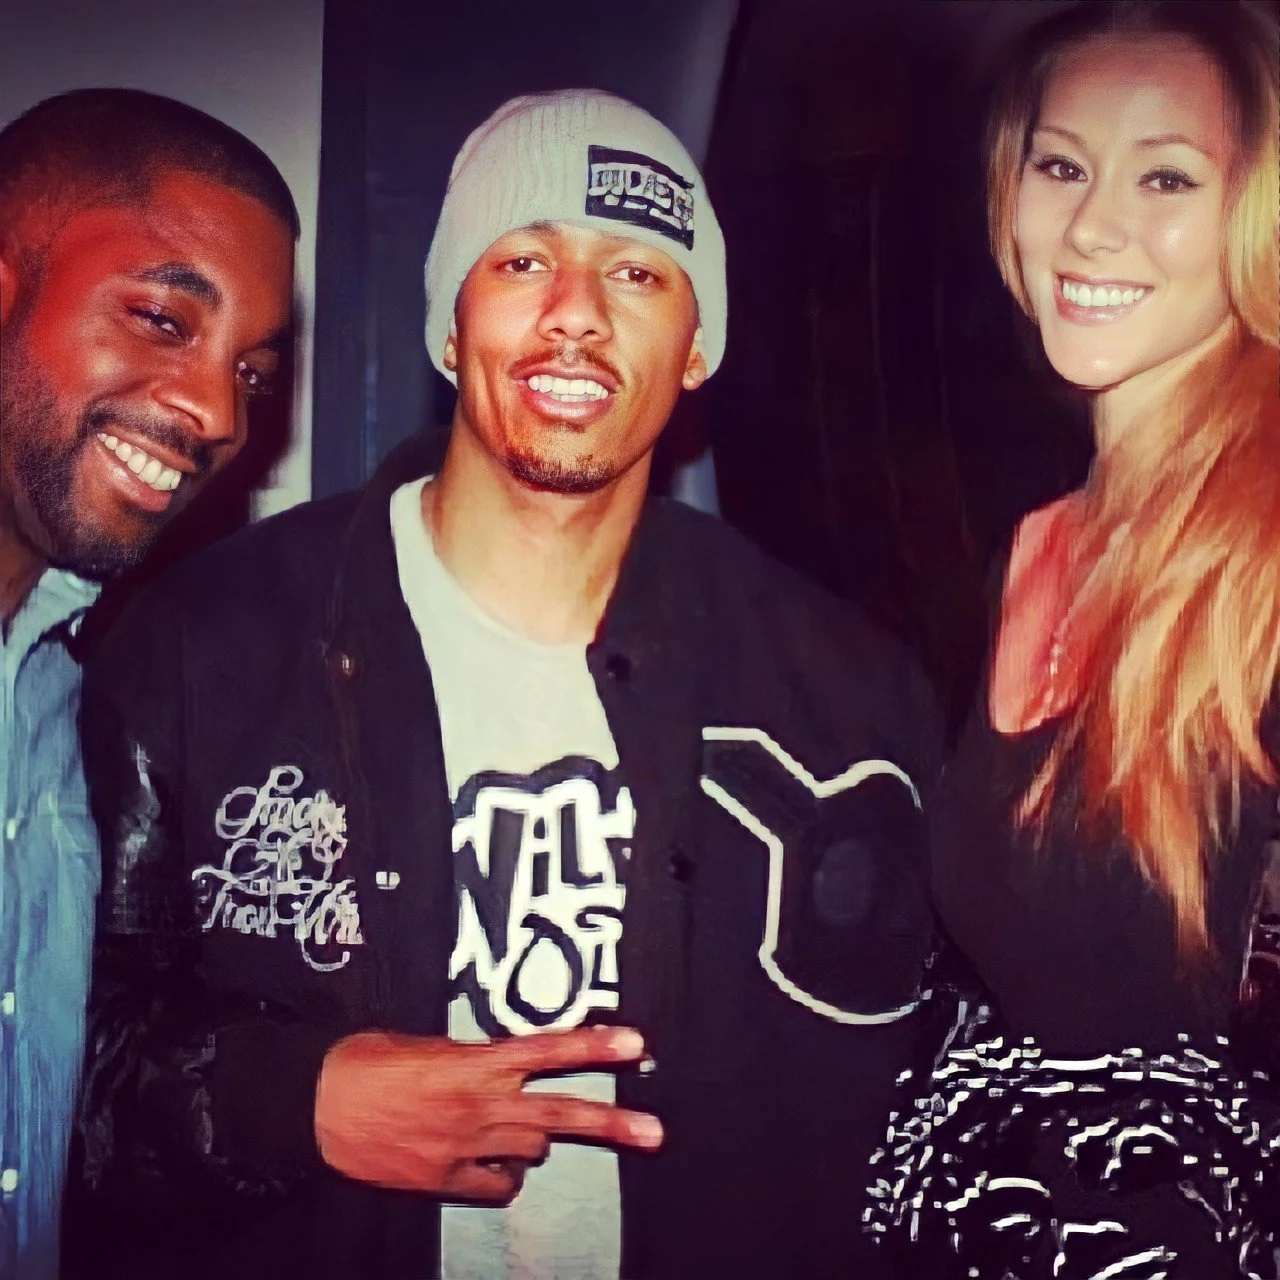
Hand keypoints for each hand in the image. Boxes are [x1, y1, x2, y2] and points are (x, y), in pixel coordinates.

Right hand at [314, 1025, 660, 1200]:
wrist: (316, 1106)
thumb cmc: (367, 1063)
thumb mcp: (428, 1043)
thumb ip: (474, 1058)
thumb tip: (499, 1069)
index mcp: (477, 1063)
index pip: (549, 1050)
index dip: (594, 1046)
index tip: (634, 1045)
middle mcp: (481, 1105)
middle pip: (560, 1115)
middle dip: (613, 1124)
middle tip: (654, 1132)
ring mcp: (467, 1146)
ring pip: (533, 1151)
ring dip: (538, 1140)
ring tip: (525, 1130)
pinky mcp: (446, 1179)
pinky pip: (499, 1186)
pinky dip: (505, 1176)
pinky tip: (497, 1164)